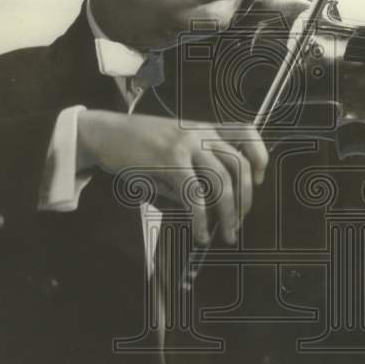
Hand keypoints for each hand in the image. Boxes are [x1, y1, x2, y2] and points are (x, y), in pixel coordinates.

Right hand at [76, 110, 267, 245]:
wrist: (104, 133)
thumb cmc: (137, 146)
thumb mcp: (172, 150)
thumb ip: (195, 170)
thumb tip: (215, 205)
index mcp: (203, 128)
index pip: (245, 131)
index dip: (259, 155)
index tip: (260, 179)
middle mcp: (199, 133)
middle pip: (238, 165)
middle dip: (245, 198)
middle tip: (239, 221)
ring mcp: (185, 145)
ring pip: (221, 181)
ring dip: (228, 213)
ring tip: (226, 235)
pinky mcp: (169, 161)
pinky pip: (194, 194)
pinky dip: (201, 219)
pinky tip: (200, 233)